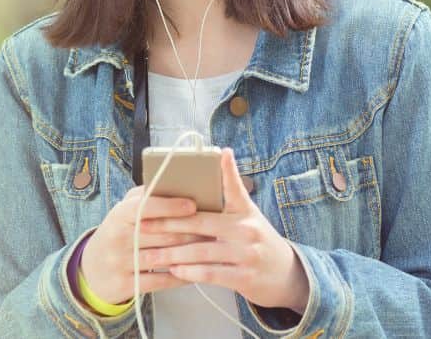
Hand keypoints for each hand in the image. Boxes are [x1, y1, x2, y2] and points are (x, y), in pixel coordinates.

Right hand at [80, 184, 213, 304]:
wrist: (92, 270)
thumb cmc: (118, 234)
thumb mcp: (123, 212)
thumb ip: (146, 197)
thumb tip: (175, 182)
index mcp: (119, 215)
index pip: (146, 207)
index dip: (170, 205)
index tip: (193, 205)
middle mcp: (118, 238)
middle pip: (161, 233)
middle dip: (191, 230)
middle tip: (214, 227)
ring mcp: (121, 263)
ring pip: (163, 257)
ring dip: (190, 253)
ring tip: (211, 247)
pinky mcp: (126, 285)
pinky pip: (159, 281)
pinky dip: (180, 276)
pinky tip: (196, 272)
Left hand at [136, 147, 310, 313]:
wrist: (287, 274)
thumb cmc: (258, 242)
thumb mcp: (248, 217)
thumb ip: (228, 202)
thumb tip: (206, 178)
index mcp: (245, 211)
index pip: (234, 187)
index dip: (228, 170)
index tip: (221, 153)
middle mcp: (246, 229)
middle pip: (201, 222)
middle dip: (168, 223)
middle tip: (143, 223)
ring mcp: (246, 253)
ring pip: (201, 251)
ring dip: (172, 253)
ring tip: (150, 254)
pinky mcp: (244, 276)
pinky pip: (211, 273)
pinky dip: (190, 272)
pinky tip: (174, 270)